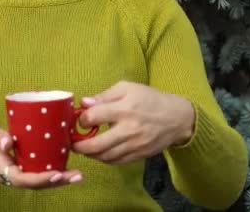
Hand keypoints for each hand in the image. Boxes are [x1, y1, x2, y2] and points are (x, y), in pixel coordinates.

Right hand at [0, 116, 82, 188]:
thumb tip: (9, 143)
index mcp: (0, 167)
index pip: (22, 179)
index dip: (41, 179)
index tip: (57, 174)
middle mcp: (9, 173)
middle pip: (34, 183)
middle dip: (57, 181)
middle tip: (76, 175)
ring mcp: (14, 170)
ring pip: (37, 179)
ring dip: (58, 178)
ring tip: (77, 174)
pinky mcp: (19, 163)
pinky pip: (36, 170)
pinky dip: (51, 169)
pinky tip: (66, 164)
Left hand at [72, 81, 194, 164]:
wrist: (176, 117)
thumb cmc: (150, 99)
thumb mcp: (128, 88)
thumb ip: (104, 95)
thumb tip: (84, 103)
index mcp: (124, 108)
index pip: (93, 117)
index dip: (81, 119)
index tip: (80, 119)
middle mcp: (129, 129)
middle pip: (95, 145)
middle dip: (79, 146)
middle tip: (73, 143)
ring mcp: (134, 145)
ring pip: (104, 157)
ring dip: (91, 154)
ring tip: (85, 148)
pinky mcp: (139, 155)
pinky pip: (116, 162)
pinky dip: (104, 159)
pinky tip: (101, 152)